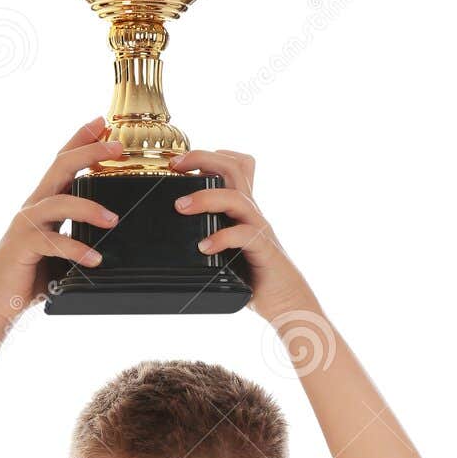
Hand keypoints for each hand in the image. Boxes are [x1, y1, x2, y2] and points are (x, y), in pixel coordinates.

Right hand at [0, 117, 124, 322]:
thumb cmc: (31, 276)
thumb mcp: (62, 251)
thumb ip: (81, 237)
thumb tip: (117, 235)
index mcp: (44, 203)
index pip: (62, 162)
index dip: (80, 139)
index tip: (103, 122)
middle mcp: (34, 207)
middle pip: (61, 167)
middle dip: (89, 152)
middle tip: (117, 147)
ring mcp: (27, 225)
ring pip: (59, 202)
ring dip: (89, 208)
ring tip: (114, 220)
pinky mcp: (23, 247)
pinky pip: (53, 242)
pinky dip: (77, 250)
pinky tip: (96, 260)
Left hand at [167, 148, 307, 322]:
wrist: (286, 302)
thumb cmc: (253, 277)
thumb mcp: (227, 248)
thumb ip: (209, 233)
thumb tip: (169, 234)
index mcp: (242, 209)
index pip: (234, 165)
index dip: (207, 155)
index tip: (177, 163)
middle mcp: (252, 213)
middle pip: (234, 167)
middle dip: (203, 159)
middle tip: (176, 167)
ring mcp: (259, 229)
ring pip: (237, 198)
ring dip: (206, 197)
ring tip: (181, 207)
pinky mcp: (263, 250)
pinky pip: (245, 235)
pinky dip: (222, 237)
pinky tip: (204, 247)